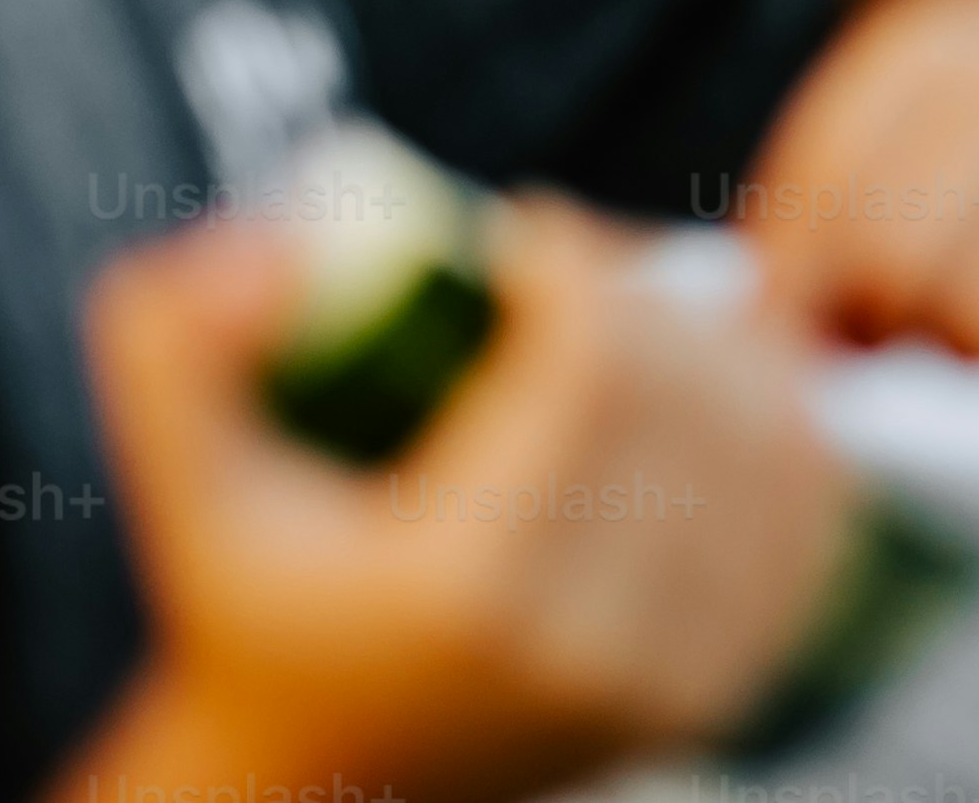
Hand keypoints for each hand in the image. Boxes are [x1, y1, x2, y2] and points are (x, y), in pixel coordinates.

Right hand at [79, 196, 848, 802]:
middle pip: (685, 393)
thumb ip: (172, 345)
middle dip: (647, 291)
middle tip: (581, 262)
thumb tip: (278, 241)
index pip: (588, 367)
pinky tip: (719, 387)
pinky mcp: (716, 693)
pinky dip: (782, 427)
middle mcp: (582, 647)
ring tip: (644, 315)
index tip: (522, 231)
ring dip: (724, 347)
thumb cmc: (249, 612)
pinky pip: (807, 517)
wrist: (315, 793)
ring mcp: (663, 680)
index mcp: (464, 590)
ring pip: (765, 444)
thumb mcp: (188, 487)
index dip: (574, 263)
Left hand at [739, 0, 978, 387]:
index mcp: (939, 61)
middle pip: (893, 272)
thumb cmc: (933, 157)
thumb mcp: (844, 161)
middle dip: (881, 310)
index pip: (823, 210)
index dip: (805, 274)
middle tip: (907, 292)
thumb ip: (788, 252)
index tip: (832, 265)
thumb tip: (766, 358)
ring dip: (970, 345)